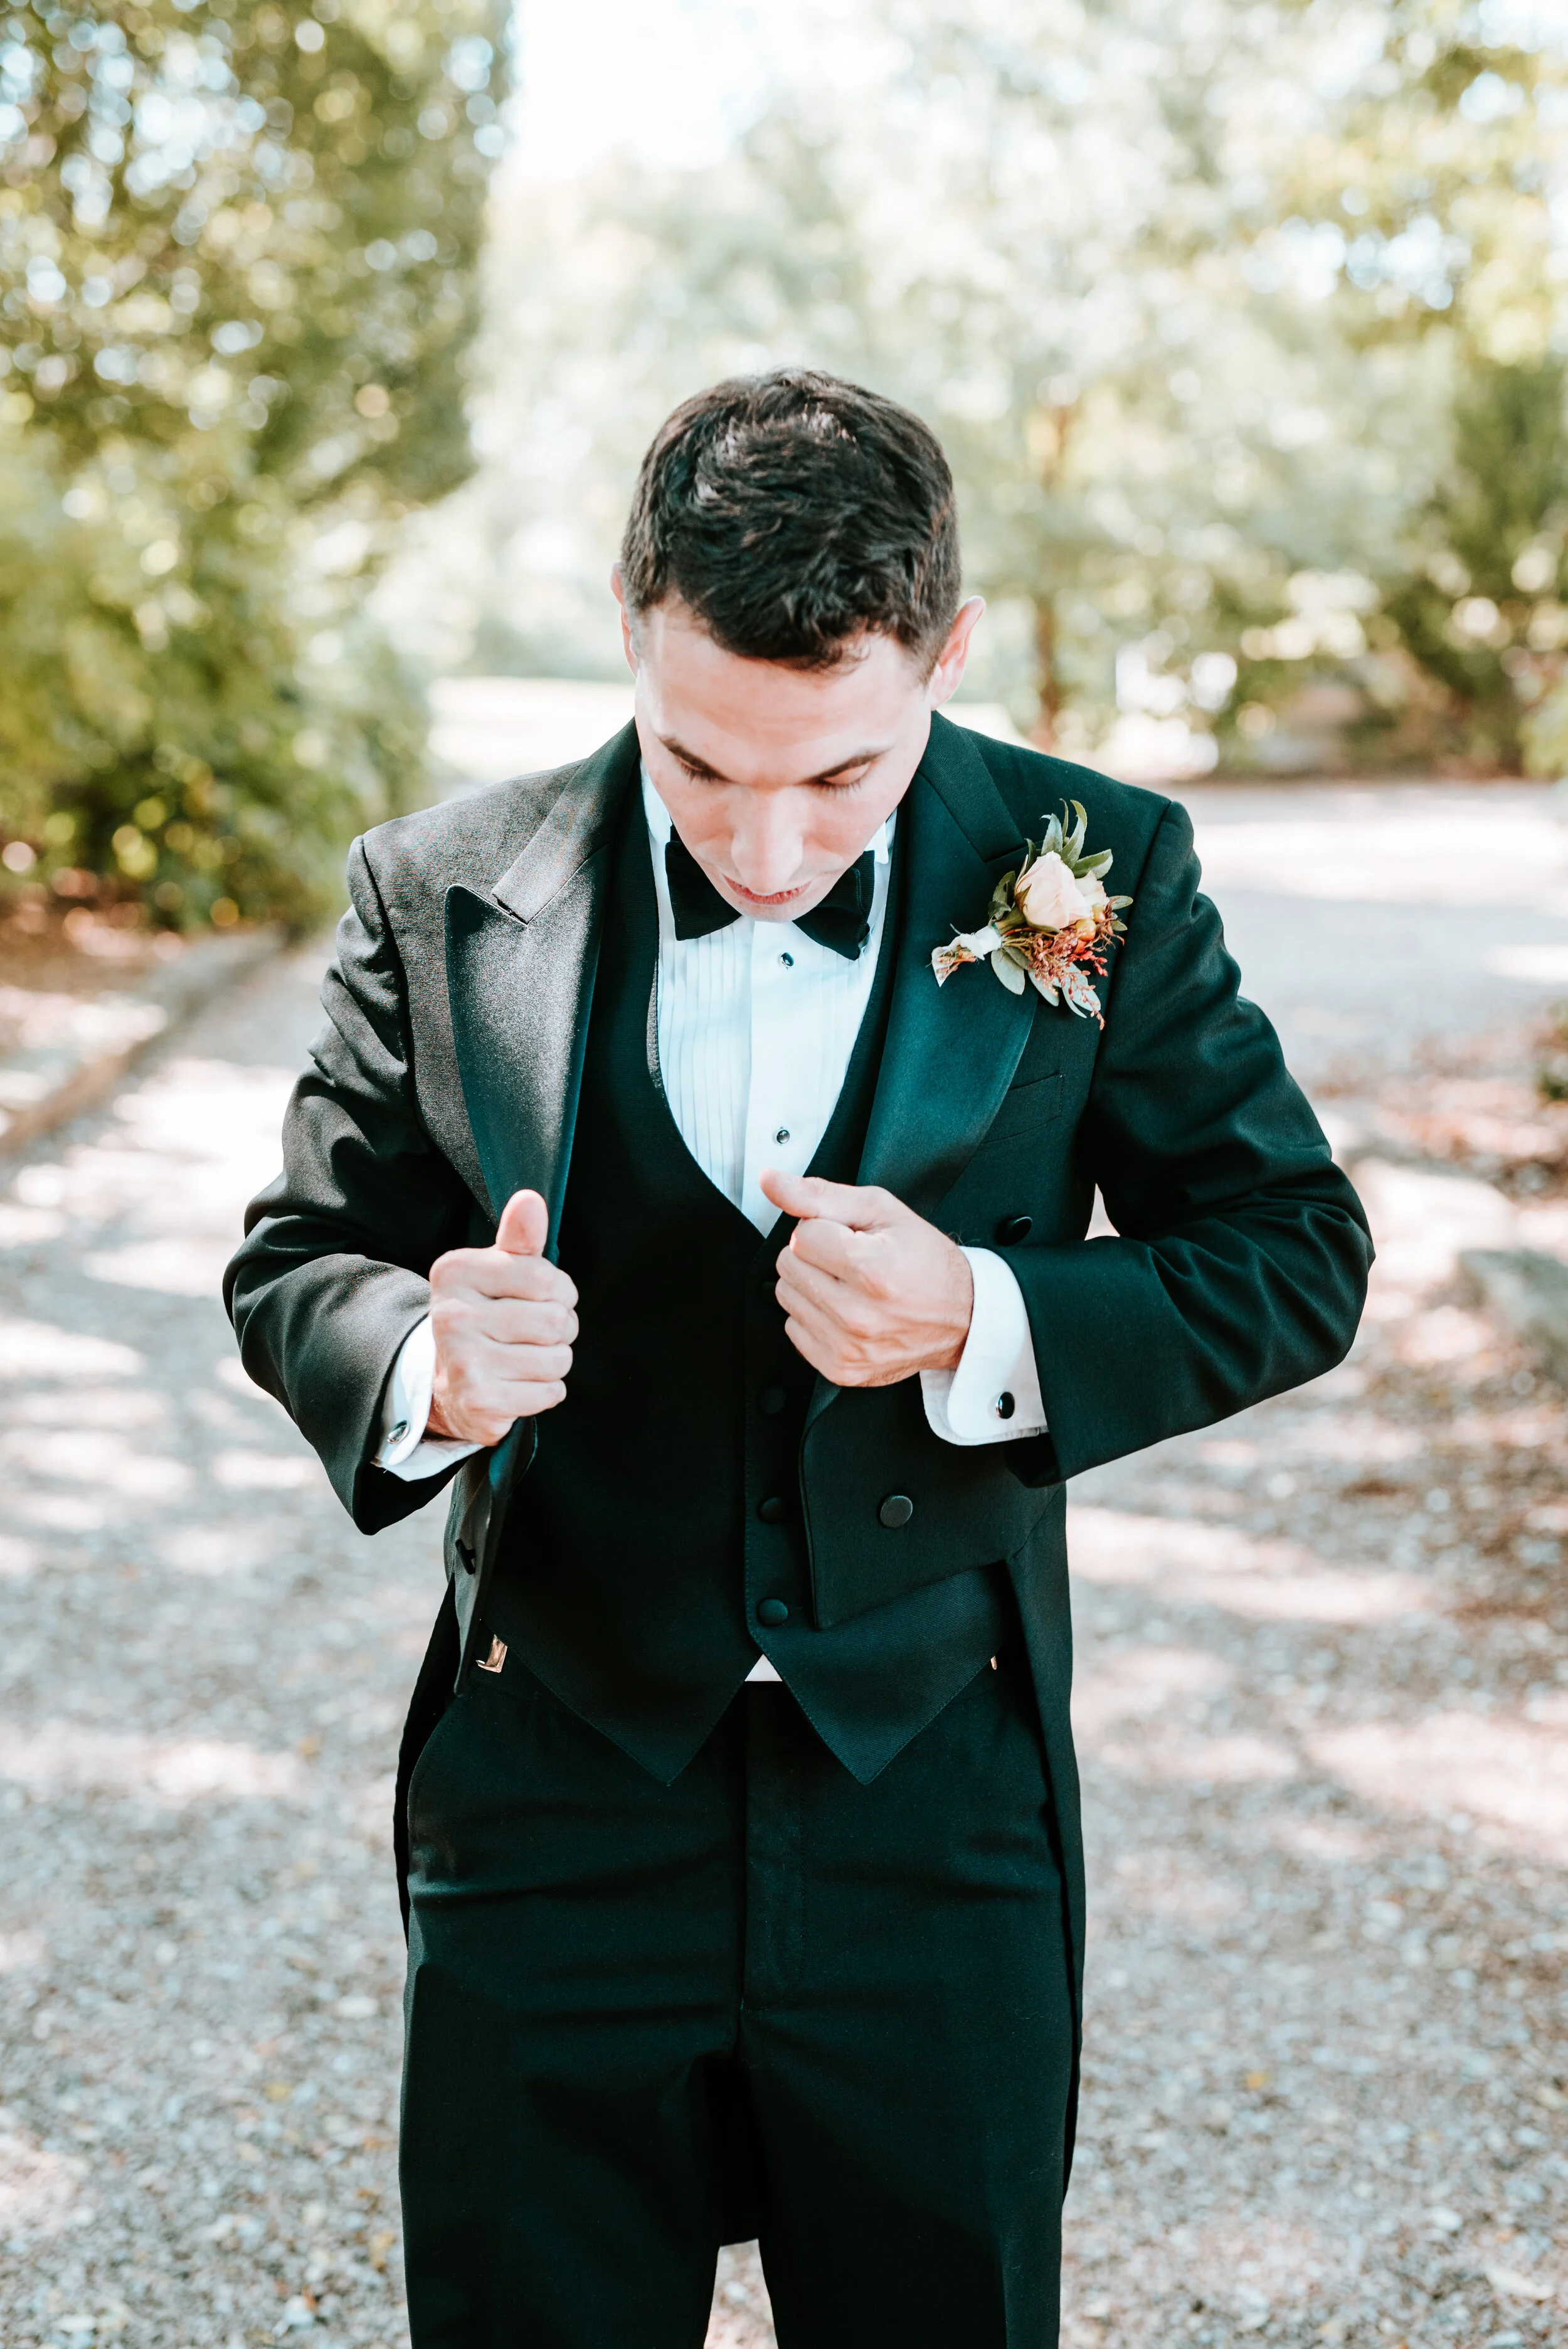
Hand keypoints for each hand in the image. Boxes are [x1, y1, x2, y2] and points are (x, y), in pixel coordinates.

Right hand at [426, 1189, 577, 1445]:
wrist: (447, 1382)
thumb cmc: (486, 1315)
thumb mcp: (500, 1270)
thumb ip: (519, 1238)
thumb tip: (530, 1200)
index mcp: (455, 1273)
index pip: (545, 1277)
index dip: (559, 1290)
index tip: (541, 1297)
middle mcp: (451, 1316)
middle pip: (555, 1321)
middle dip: (560, 1328)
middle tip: (534, 1333)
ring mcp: (462, 1362)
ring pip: (557, 1359)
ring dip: (554, 1361)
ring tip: (526, 1357)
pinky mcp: (479, 1401)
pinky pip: (550, 1392)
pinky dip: (546, 1390)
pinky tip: (519, 1383)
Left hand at [760, 1169, 973, 1388]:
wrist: (962, 1317)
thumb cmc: (926, 1261)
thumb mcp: (881, 1211)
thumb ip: (820, 1195)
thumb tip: (771, 1182)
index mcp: (872, 1270)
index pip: (801, 1236)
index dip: (824, 1229)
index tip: (851, 1238)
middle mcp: (858, 1315)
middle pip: (788, 1265)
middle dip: (814, 1255)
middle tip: (851, 1261)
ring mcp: (848, 1347)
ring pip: (786, 1297)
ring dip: (812, 1285)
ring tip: (849, 1285)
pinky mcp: (840, 1369)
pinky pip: (794, 1330)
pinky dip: (815, 1316)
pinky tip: (845, 1310)